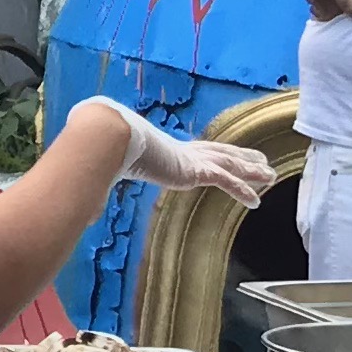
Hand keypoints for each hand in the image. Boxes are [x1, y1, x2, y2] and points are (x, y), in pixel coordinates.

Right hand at [68, 98, 278, 208]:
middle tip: (261, 160)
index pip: (198, 151)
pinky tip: (257, 197)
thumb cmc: (103, 151)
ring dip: (252, 171)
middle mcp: (184, 151)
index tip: (227, 155)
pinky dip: (242, 188)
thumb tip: (80, 214)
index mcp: (168, 150)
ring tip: (271, 175)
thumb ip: (100, 192)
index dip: (215, 153)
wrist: (109, 136)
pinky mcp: (194, 168)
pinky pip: (225, 180)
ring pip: (231, 164)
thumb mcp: (105, 172)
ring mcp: (191, 158)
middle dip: (242, 156)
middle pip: (221, 152)